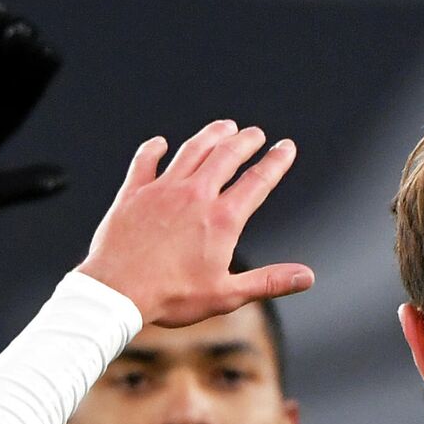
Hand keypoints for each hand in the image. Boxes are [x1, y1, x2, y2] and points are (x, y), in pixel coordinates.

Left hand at [77, 120, 313, 326]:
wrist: (117, 291)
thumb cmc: (170, 297)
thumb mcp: (227, 294)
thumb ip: (269, 281)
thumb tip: (306, 276)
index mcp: (221, 220)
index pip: (257, 182)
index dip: (276, 162)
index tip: (285, 147)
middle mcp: (195, 196)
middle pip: (226, 156)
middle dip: (245, 141)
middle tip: (255, 133)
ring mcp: (162, 190)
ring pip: (192, 150)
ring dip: (210, 135)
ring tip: (223, 127)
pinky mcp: (133, 193)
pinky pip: (145, 161)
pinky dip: (154, 149)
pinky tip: (160, 142)